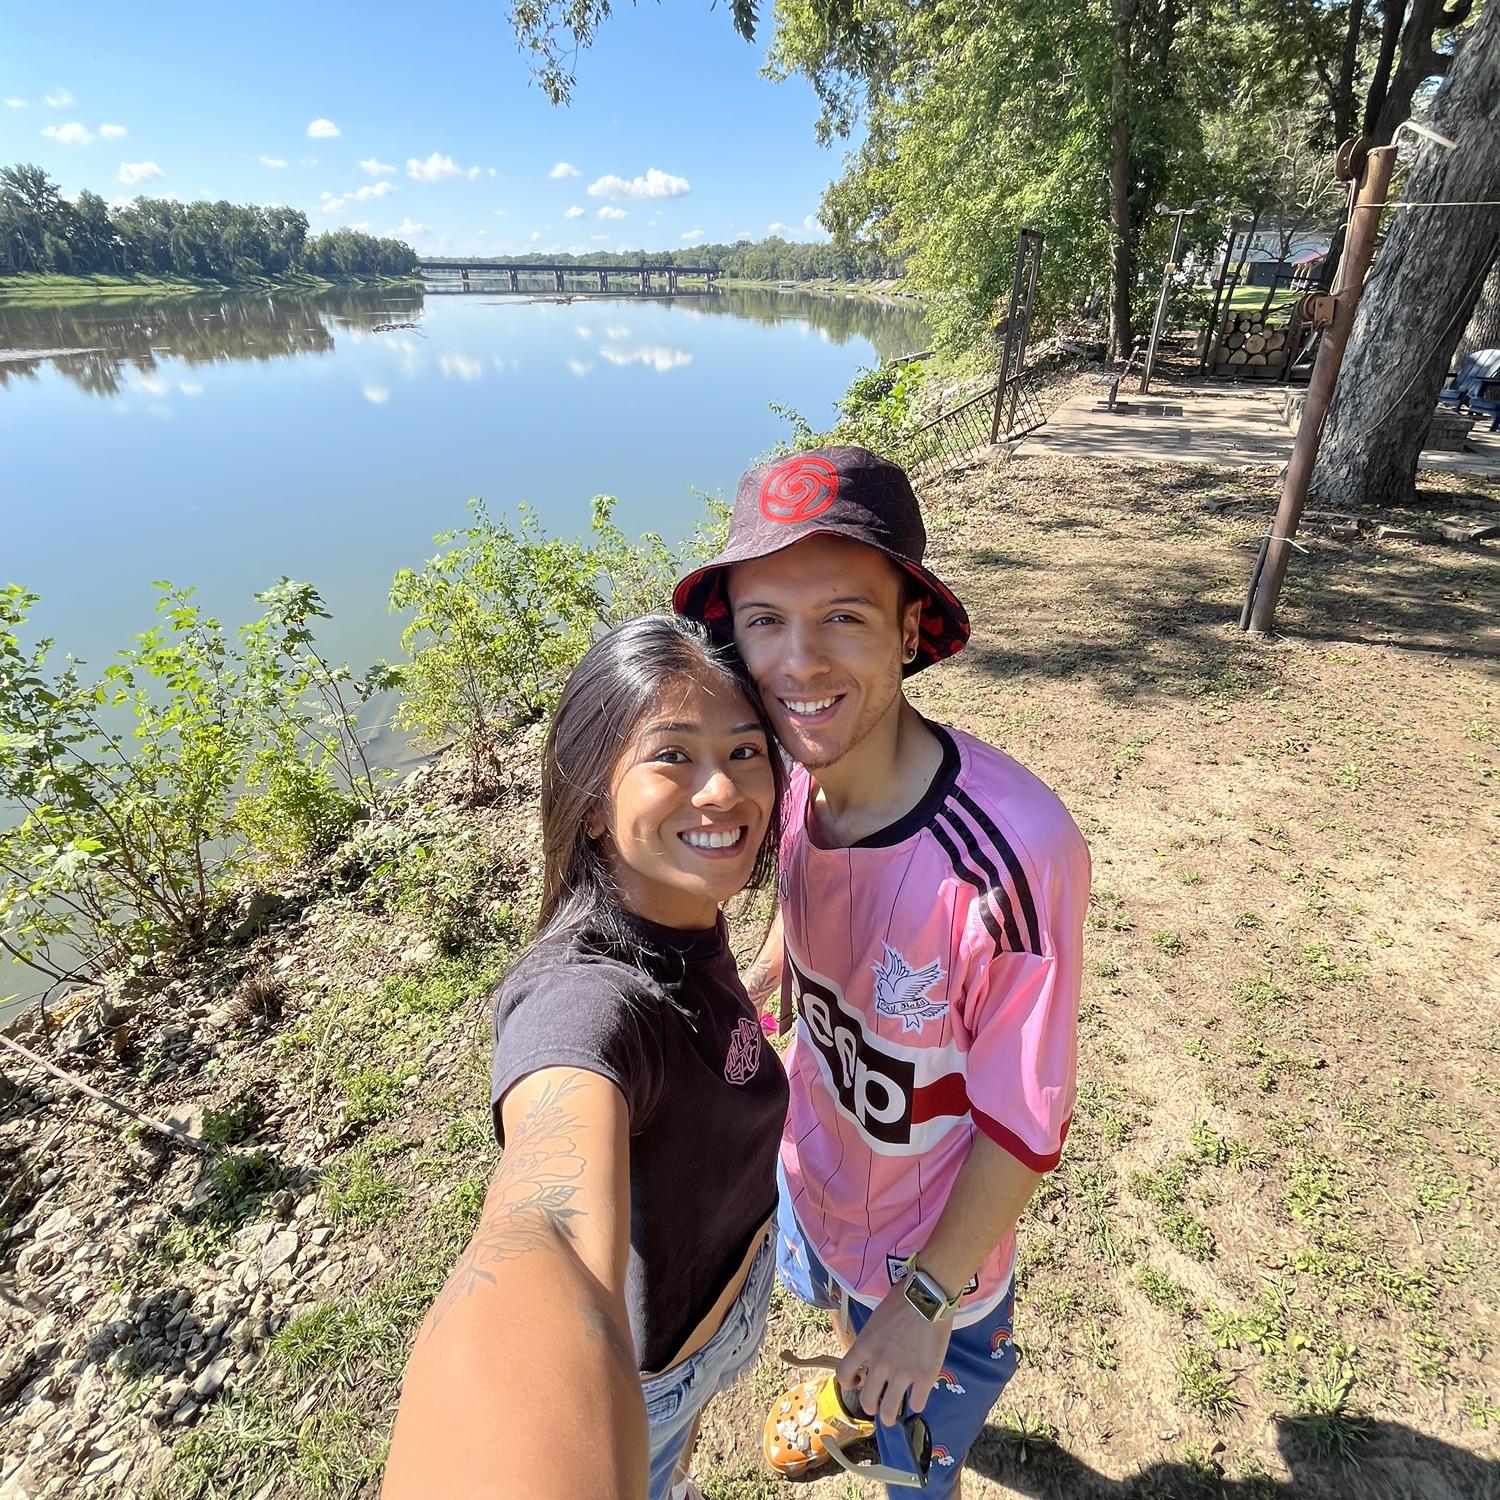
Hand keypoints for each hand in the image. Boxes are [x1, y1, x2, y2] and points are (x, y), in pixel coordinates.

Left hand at [836, 1285, 951, 1426]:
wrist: (928, 1297)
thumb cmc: (901, 1300)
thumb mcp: (876, 1320)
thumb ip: (871, 1342)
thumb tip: (871, 1358)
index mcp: (865, 1346)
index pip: (843, 1374)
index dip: (848, 1383)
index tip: (857, 1383)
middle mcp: (880, 1364)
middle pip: (867, 1401)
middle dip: (872, 1407)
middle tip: (878, 1406)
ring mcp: (902, 1373)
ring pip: (890, 1411)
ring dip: (890, 1417)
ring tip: (893, 1416)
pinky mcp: (925, 1377)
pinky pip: (917, 1404)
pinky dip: (916, 1404)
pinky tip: (917, 1397)